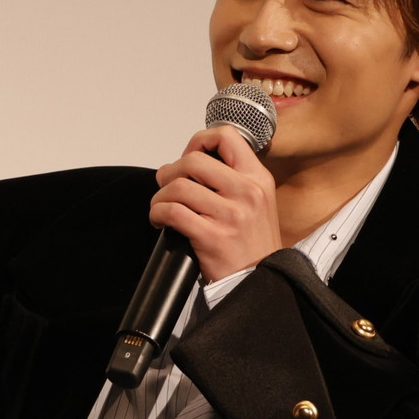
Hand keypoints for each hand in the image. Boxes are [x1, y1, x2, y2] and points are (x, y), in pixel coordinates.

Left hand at [150, 127, 281, 281]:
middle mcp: (247, 192)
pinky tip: (160, 221)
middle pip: (193, 160)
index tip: (190, 156)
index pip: (227, 137)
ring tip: (162, 207)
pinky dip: (157, 214)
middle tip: (168, 186)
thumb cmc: (253, 245)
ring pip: (178, 187)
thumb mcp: (257, 202)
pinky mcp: (212, 237)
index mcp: (258, 179)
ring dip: (160, 196)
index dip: (199, 141)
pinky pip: (172, 213)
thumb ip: (229, 179)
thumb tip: (180, 164)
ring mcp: (230, 215)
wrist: (260, 281)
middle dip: (171, 172)